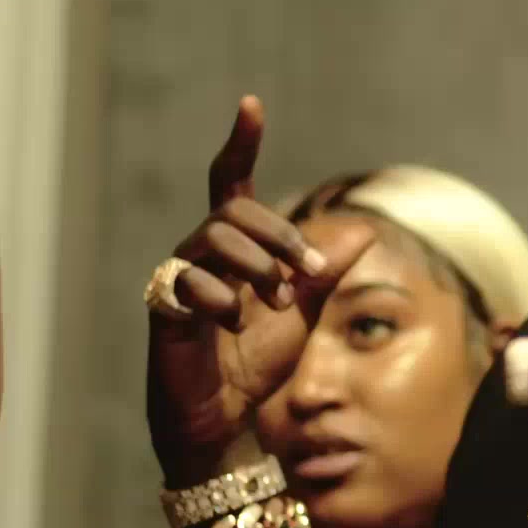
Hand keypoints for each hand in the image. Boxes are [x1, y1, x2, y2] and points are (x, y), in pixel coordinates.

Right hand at [146, 96, 371, 486]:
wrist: (230, 421)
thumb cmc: (256, 366)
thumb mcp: (303, 313)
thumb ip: (323, 272)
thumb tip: (362, 231)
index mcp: (235, 252)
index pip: (232, 185)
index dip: (240, 145)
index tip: (251, 105)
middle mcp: (202, 257)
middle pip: (234, 212)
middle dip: (278, 234)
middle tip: (304, 272)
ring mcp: (180, 282)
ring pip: (214, 238)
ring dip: (258, 265)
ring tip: (277, 302)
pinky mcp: (165, 313)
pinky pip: (189, 282)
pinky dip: (223, 299)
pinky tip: (235, 324)